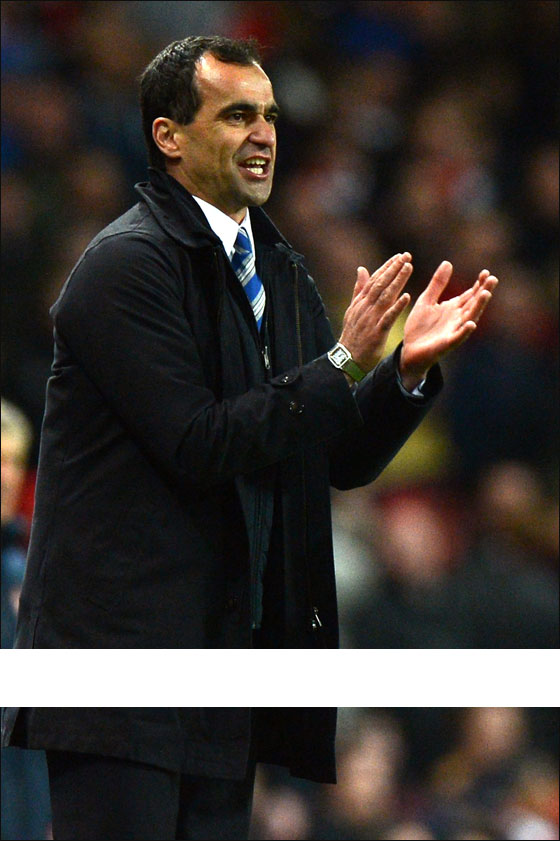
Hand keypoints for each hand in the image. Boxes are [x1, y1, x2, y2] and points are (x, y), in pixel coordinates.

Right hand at [339, 253, 412, 372]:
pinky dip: (396, 306)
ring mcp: (370, 319)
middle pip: (380, 284)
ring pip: (385, 296)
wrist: (347, 359)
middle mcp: (365, 308)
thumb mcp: (353, 310)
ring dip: (397, 281)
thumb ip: (358, 290)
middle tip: (406, 256)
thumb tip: (361, 269)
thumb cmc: (353, 335)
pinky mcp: (376, 332)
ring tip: (408, 268)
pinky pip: (388, 317)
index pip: (374, 280)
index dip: (387, 267)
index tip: (399, 256)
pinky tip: (406, 296)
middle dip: (394, 269)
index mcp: (360, 302)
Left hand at [399, 261, 497, 390]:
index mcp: (453, 308)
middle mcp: (457, 319)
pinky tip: (471, 324)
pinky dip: (465, 331)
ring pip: (469, 317)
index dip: (479, 284)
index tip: (486, 272)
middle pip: (474, 303)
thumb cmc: (419, 327)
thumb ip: (437, 284)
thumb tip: (448, 262)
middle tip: (492, 279)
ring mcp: (453, 331)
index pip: (470, 294)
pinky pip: (457, 337)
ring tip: (486, 294)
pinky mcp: (446, 344)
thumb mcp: (426, 301)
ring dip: (478, 307)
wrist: (409, 351)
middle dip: (483, 291)